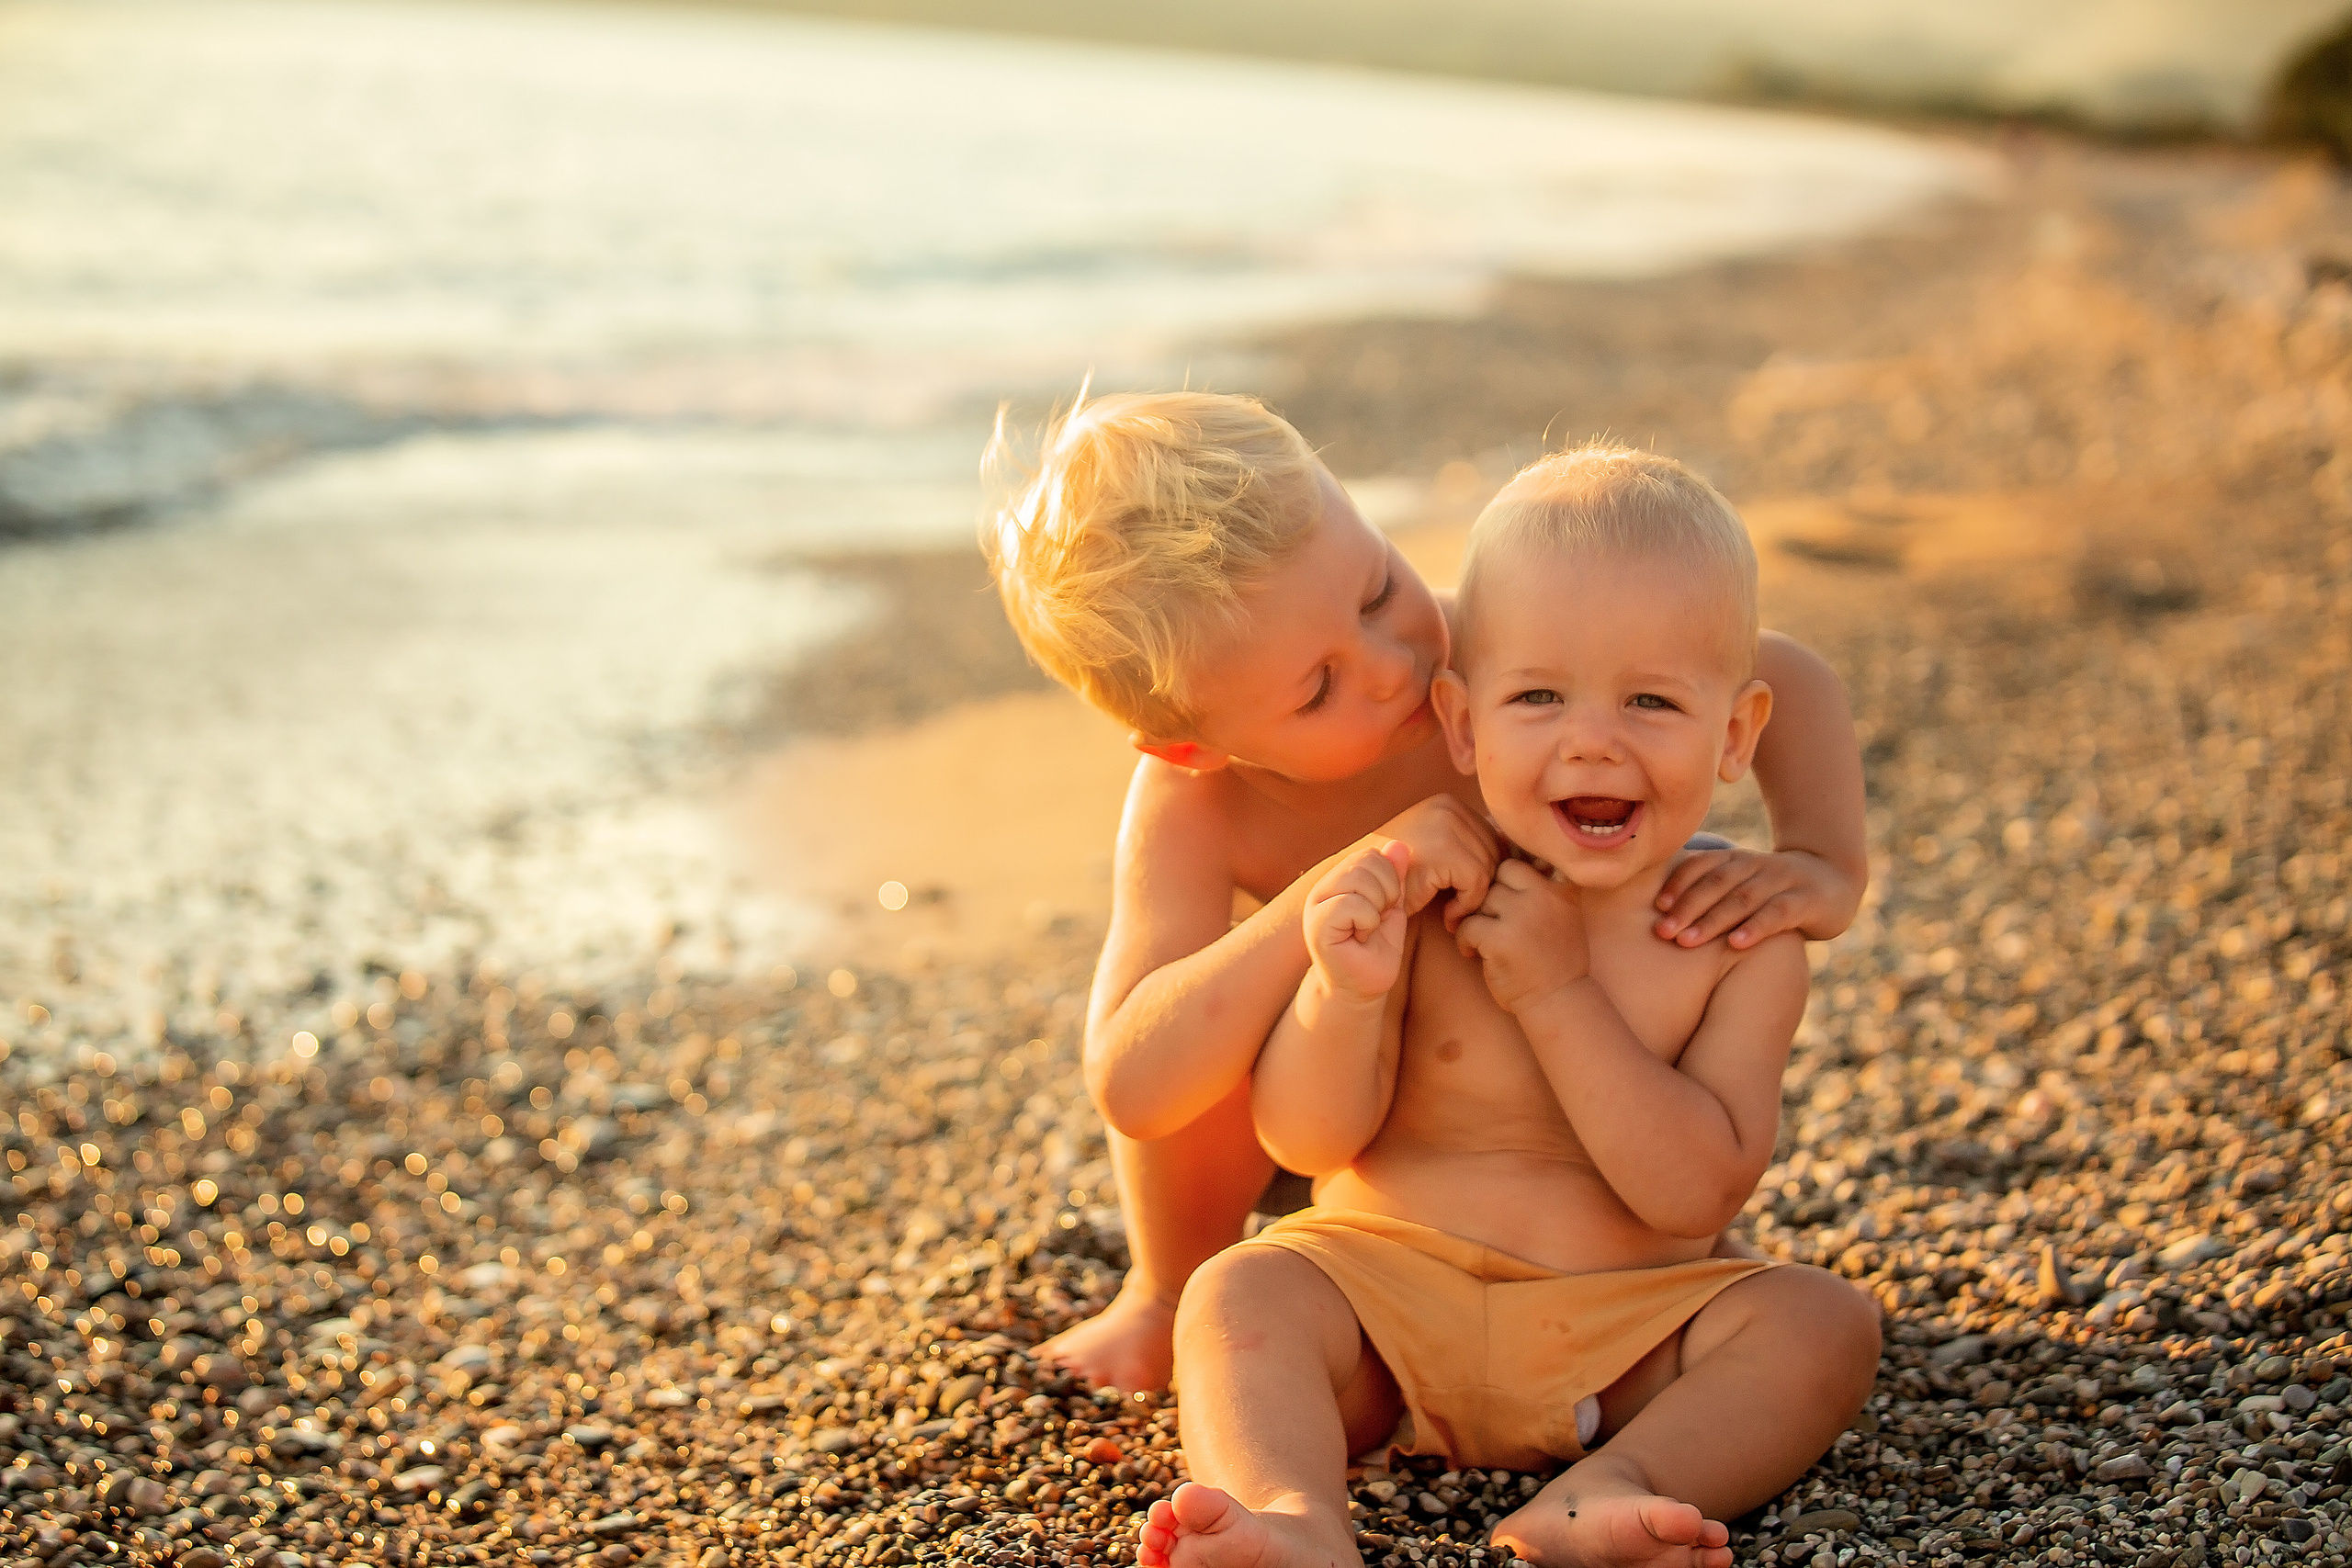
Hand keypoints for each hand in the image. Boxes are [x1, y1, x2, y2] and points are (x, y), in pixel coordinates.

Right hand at [1305, 842, 1411, 1001]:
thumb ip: (1394, 877)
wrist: (1362, 987)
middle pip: (1366, 862)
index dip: (1391, 880)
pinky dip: (1368, 922)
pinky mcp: (1316, 925)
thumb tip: (1398, 845)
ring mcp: (1316, 906)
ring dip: (1377, 909)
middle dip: (1387, 893)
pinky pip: (1351, 904)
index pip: (1371, 854)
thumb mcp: (1392, 907)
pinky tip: (1360, 938)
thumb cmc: (1376, 949)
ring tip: (1368, 929)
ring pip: (1359, 881)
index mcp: (1338, 880)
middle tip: (1378, 921)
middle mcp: (1322, 888)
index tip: (1385, 909)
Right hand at [1369, 794, 1498, 931]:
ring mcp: (1445, 825)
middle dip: (1484, 886)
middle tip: (1463, 912)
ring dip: (1475, 900)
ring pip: (1489, 868)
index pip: (1493, 839)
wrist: (1358, 893)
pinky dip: (1467, 906)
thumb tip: (1513, 847)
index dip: (1486, 872)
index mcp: (1448, 803)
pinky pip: (1477, 882)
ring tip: (1455, 915)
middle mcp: (1448, 807)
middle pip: (1495, 852)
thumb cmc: (1399, 881)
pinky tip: (1448, 918)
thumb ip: (1466, 846)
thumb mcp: (1435, 853)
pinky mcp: (1442, 849)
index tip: (1465, 897)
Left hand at [1454, 857, 1588, 1014]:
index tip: (1502, 899)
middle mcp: (1543, 896)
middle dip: (1490, 896)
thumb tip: (1506, 847)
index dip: (1505, 879)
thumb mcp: (1562, 911)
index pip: (1520, 861)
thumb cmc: (1555, 955)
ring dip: (1475, 918)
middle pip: (1497, 875)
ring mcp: (1521, 917)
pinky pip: (1468, 925)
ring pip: (1481, 900)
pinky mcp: (1500, 939)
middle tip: (1491, 920)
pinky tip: (1473, 953)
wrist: (1558, 999)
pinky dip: (1465, 939)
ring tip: (1482, 939)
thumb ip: (1542, 884)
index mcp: (1560, 887)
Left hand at [1653, 846, 1854, 948]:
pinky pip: (1778, 913)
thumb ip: (1710, 893)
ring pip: (1743, 898)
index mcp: (1737, 860)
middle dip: (1687, 907)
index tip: (1657, 907)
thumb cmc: (1774, 891)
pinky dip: (1756, 927)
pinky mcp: (1807, 900)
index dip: (1678, 883)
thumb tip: (1661, 914)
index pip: (1702, 865)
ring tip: (1686, 942)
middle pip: (1716, 883)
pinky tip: (1736, 943)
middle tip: (1661, 932)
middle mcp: (1756, 866)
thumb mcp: (1743, 884)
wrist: (1835, 879)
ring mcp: (1783, 881)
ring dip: (1712, 919)